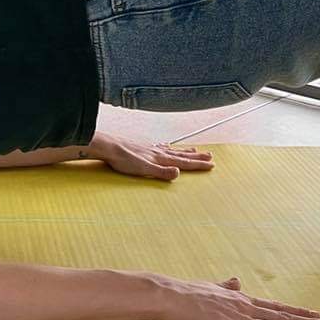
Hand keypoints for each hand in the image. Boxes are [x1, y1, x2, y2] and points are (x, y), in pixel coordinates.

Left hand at [92, 133, 214, 180]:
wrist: (108, 147)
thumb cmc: (124, 160)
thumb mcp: (144, 169)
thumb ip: (162, 172)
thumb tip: (179, 173)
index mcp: (161, 159)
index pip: (183, 163)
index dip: (198, 165)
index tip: (211, 165)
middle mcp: (158, 152)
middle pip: (182, 155)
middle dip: (197, 157)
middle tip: (210, 157)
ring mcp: (151, 149)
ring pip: (173, 150)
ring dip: (185, 151)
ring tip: (195, 150)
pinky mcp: (143, 148)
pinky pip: (161, 147)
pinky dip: (168, 147)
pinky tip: (166, 146)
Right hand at [158, 276, 319, 319]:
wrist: (171, 296)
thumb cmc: (185, 293)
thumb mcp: (210, 286)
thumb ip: (225, 286)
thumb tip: (235, 280)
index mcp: (240, 299)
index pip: (275, 307)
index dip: (296, 312)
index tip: (314, 314)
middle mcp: (247, 309)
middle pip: (284, 318)